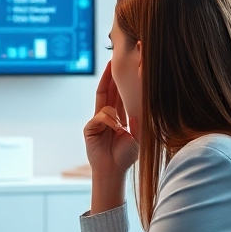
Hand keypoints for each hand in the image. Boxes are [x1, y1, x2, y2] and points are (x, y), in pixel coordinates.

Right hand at [84, 62, 137, 212]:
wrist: (113, 170)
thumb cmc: (126, 155)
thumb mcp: (138, 134)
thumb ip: (138, 119)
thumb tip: (140, 101)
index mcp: (118, 115)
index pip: (117, 92)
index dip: (117, 79)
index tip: (121, 64)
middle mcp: (106, 115)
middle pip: (107, 91)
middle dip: (110, 77)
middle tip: (112, 61)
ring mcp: (97, 121)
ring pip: (105, 103)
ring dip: (115, 109)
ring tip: (123, 123)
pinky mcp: (90, 127)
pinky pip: (101, 116)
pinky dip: (110, 121)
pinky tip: (117, 130)